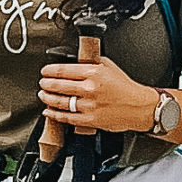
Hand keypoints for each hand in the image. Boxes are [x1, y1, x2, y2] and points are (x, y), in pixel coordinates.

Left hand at [37, 55, 158, 137]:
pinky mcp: (90, 120)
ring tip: (43, 95)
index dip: (50, 71)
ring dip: (47, 98)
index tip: (45, 71)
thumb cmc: (126, 88)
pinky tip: (49, 110)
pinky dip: (54, 114)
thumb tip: (74, 61)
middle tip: (42, 83)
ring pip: (60, 102)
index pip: (64, 70)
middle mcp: (90, 89)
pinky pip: (66, 117)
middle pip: (59, 86)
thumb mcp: (109, 66)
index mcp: (94, 73)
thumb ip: (91, 62)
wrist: (139, 107)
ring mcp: (89, 105)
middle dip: (46, 84)